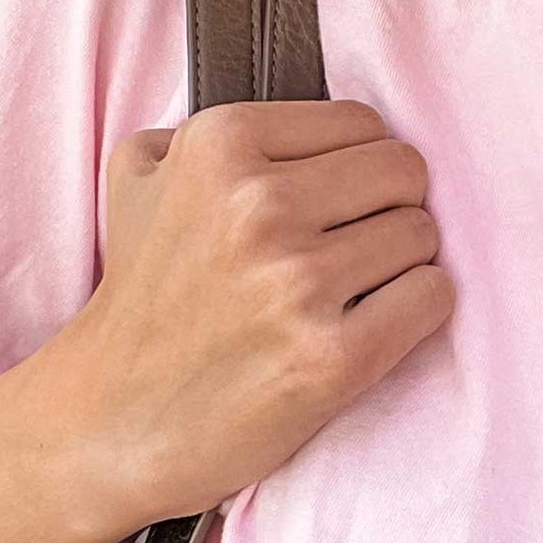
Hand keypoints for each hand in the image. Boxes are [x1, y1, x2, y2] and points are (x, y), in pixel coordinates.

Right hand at [57, 100, 453, 535]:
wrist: (110, 422)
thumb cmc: (143, 295)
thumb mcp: (142, 176)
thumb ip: (213, 129)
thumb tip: (311, 120)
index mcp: (219, 144)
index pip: (365, 124)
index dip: (356, 166)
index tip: (328, 205)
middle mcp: (259, 205)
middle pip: (404, 172)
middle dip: (387, 208)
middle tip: (348, 248)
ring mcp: (297, 283)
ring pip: (422, 234)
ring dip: (399, 264)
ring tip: (348, 292)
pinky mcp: (333, 357)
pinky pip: (432, 297)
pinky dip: (415, 310)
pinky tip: (371, 325)